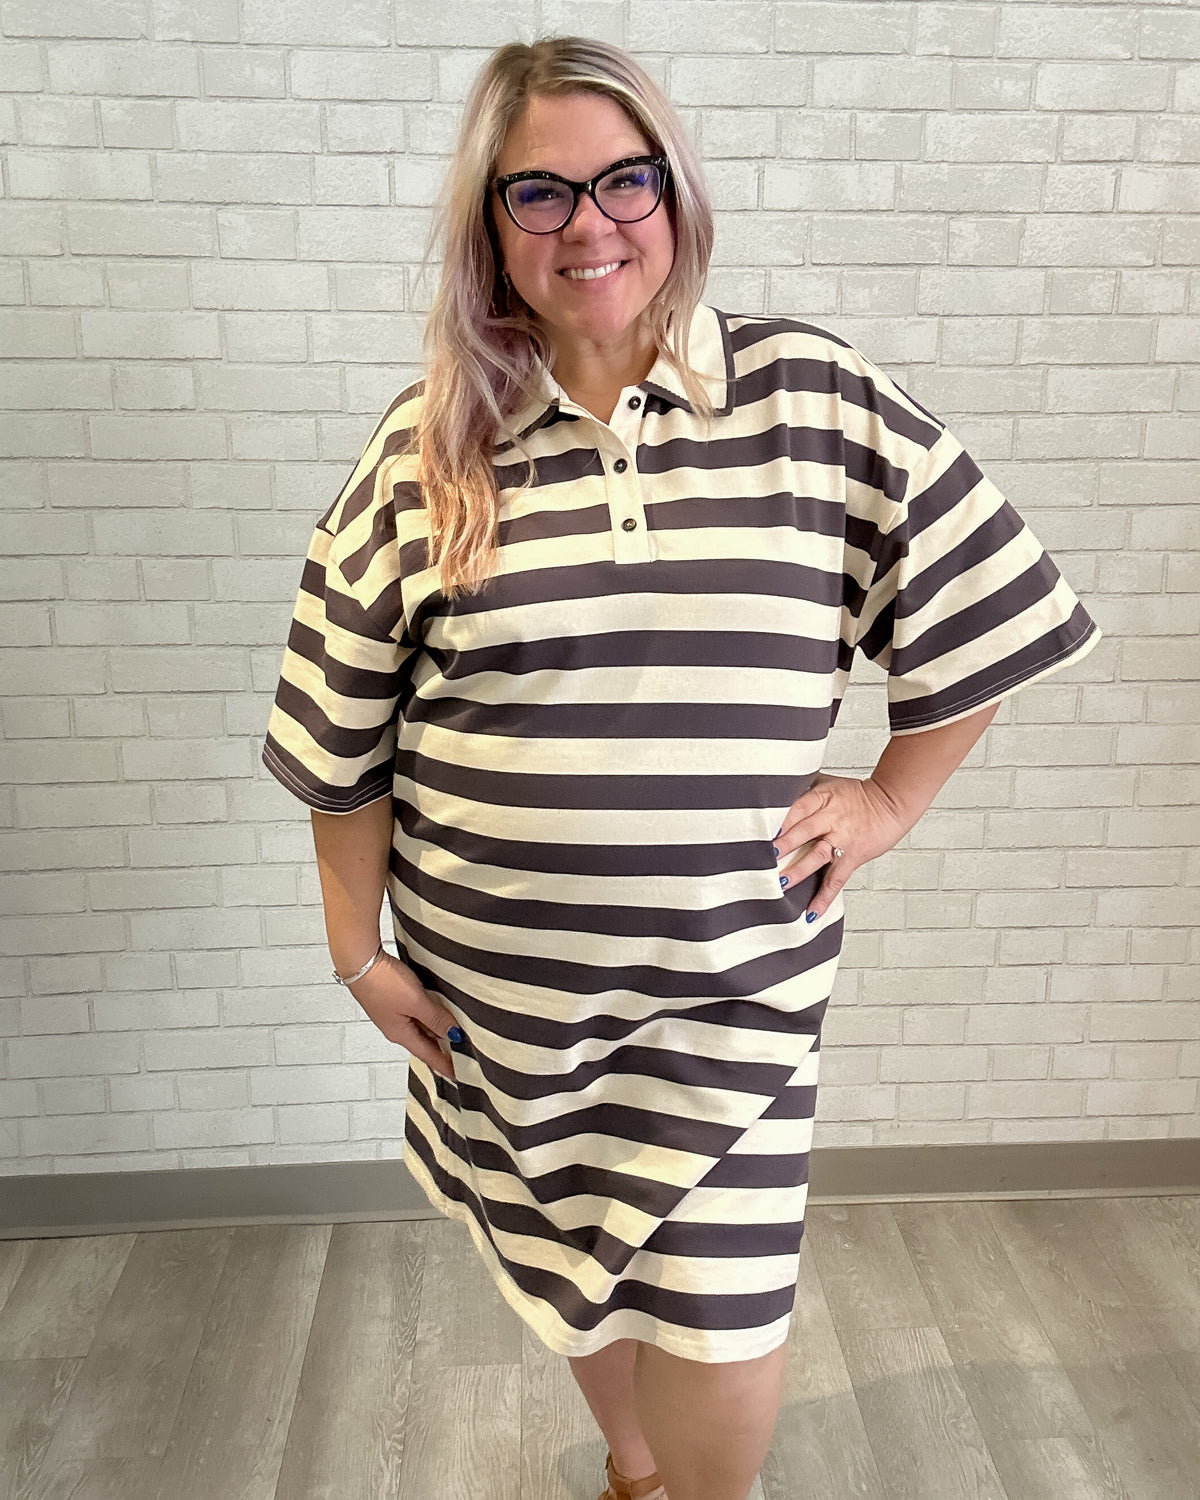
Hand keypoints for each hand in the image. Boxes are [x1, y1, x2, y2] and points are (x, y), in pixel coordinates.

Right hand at [346, 950, 461, 1082]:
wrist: (359, 960)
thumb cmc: (382, 982)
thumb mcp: (416, 1002)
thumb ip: (436, 1018)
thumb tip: (454, 1035)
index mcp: (401, 1034)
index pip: (429, 1055)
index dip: (445, 1065)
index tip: (459, 1075)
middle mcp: (396, 1027)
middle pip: (425, 1042)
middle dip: (443, 1049)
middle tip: (462, 1055)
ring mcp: (394, 1013)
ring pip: (421, 1026)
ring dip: (437, 1031)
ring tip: (455, 1034)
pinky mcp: (393, 998)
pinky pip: (416, 1012)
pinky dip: (429, 1015)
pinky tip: (438, 1010)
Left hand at [775, 774, 911, 922]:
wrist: (891, 802)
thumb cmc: (858, 794)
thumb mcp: (828, 783)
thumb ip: (804, 789)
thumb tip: (775, 792)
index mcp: (822, 799)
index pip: (797, 808)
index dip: (779, 820)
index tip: (759, 831)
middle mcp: (831, 819)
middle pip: (803, 831)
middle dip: (782, 845)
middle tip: (762, 857)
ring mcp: (841, 840)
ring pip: (816, 856)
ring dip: (797, 871)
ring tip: (780, 883)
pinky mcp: (852, 857)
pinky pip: (836, 880)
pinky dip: (824, 897)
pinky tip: (811, 912)